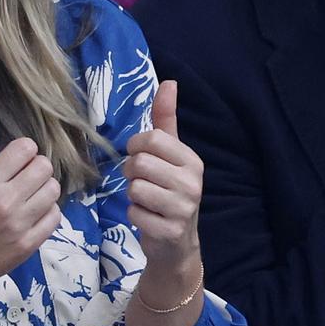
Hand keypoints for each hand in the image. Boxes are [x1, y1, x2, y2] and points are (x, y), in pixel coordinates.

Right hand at [0, 116, 59, 296]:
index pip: (26, 149)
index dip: (22, 150)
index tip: (14, 159)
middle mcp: (6, 204)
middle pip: (45, 167)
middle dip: (35, 166)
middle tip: (21, 176)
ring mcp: (21, 225)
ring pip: (54, 189)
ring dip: (43, 187)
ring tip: (26, 193)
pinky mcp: (31, 243)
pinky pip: (56, 215)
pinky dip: (47, 210)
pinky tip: (30, 212)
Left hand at [123, 81, 203, 273]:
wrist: (177, 243)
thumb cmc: (169, 191)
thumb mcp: (171, 154)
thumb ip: (166, 119)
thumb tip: (169, 82)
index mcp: (192, 160)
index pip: (152, 139)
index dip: (136, 147)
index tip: (140, 157)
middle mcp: (193, 182)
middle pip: (139, 163)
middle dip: (131, 173)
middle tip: (142, 182)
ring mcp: (183, 207)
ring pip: (135, 188)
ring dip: (132, 195)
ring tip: (146, 200)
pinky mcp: (170, 230)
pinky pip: (134, 213)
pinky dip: (134, 216)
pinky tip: (148, 218)